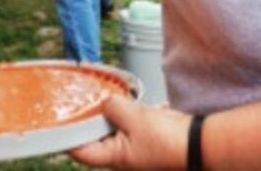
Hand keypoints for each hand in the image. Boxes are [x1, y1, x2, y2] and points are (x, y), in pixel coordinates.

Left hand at [70, 95, 190, 169]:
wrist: (200, 145)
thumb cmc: (168, 139)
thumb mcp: (133, 116)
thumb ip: (112, 106)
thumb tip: (106, 103)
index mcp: (114, 158)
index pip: (81, 151)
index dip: (68, 136)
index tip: (60, 120)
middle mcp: (123, 160)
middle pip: (99, 138)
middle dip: (99, 118)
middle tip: (98, 101)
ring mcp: (137, 153)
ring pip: (120, 130)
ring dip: (122, 115)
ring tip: (130, 104)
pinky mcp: (150, 144)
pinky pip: (138, 128)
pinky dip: (140, 116)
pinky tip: (152, 109)